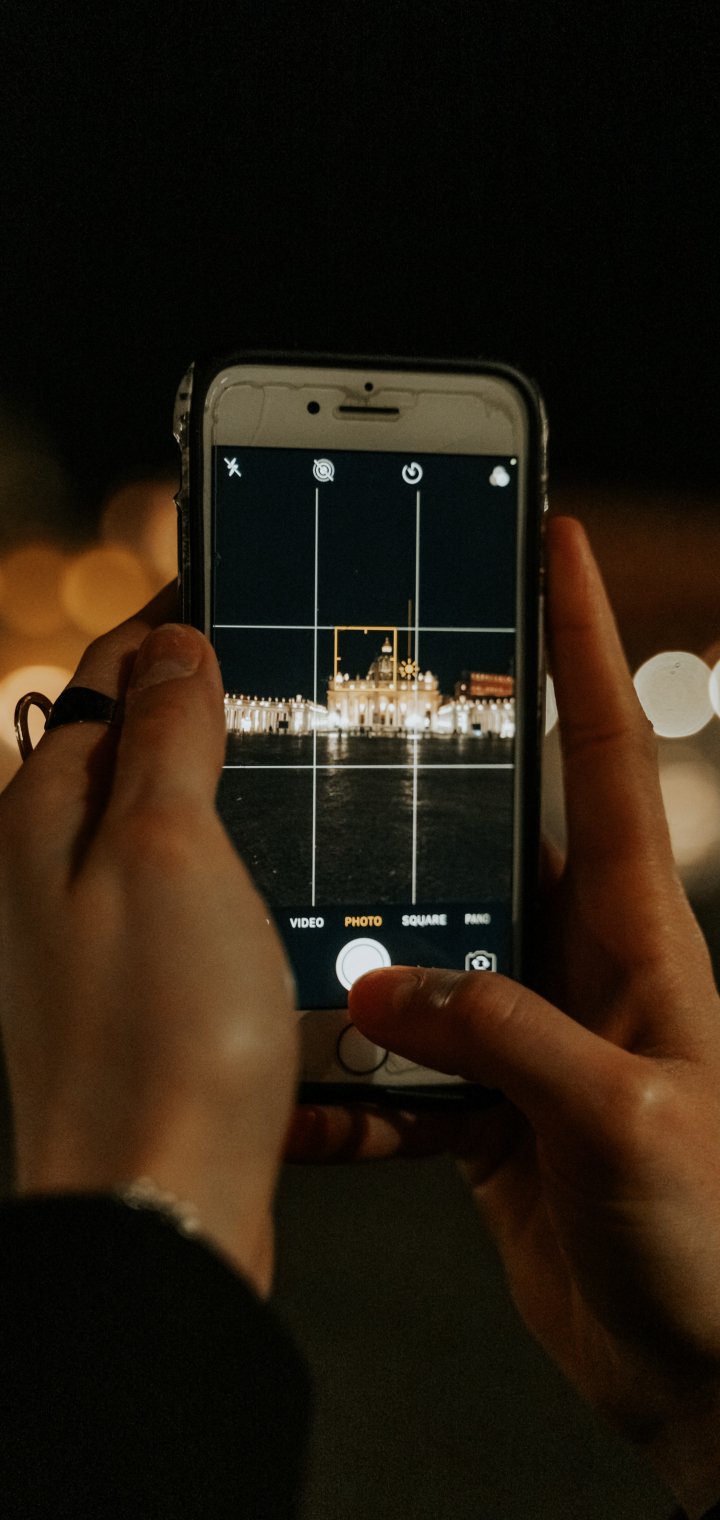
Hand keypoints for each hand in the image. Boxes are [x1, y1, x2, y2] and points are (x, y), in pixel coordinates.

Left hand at [0, 587, 296, 1296]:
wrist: (162, 1204)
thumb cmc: (158, 1035)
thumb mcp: (167, 849)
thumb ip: (165, 738)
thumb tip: (169, 648)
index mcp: (44, 817)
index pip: (102, 678)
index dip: (167, 625)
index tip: (236, 589)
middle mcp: (53, 872)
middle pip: (129, 749)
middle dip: (201, 704)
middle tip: (291, 677)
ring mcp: (94, 938)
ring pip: (164, 827)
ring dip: (226, 789)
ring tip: (307, 766)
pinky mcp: (139, 995)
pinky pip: (188, 901)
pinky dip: (235, 871)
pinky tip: (291, 880)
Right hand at [296, 518, 719, 1516]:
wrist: (700, 1367)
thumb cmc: (710, 1239)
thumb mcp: (622, 1119)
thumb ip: (503, 1037)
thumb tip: (388, 985)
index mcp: (640, 933)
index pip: (612, 754)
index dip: (585, 642)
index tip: (556, 543)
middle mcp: (584, 961)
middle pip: (507, 828)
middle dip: (447, 763)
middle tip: (373, 698)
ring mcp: (532, 1026)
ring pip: (435, 935)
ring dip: (377, 926)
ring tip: (309, 891)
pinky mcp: (490, 1096)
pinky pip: (409, 1045)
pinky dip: (359, 1055)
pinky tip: (318, 1063)